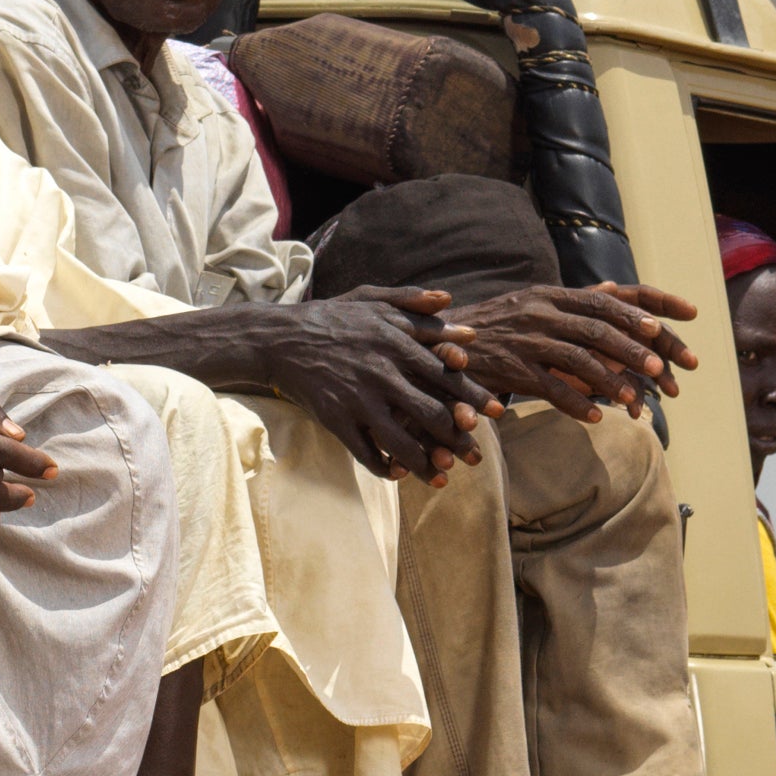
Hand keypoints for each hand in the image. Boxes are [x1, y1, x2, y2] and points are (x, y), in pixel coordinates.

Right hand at [250, 288, 493, 479]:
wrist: (278, 339)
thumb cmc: (330, 318)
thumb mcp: (371, 298)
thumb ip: (412, 301)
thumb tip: (451, 302)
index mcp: (395, 342)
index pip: (446, 374)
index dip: (475, 396)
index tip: (497, 413)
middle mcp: (381, 373)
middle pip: (431, 413)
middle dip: (458, 439)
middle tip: (475, 456)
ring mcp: (358, 399)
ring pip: (401, 441)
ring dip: (425, 463)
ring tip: (441, 477)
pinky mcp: (335, 420)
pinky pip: (365, 453)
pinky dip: (385, 468)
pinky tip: (397, 474)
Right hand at [439, 276, 698, 420]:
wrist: (443, 340)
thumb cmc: (497, 325)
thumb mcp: (535, 303)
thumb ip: (576, 301)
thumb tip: (617, 291)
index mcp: (555, 294)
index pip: (613, 296)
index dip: (654, 304)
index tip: (690, 313)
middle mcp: (543, 311)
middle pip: (602, 328)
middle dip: (638, 348)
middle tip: (664, 369)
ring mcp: (526, 339)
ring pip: (579, 357)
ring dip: (611, 379)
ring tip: (636, 399)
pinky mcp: (510, 367)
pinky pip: (549, 386)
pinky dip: (575, 402)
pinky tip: (597, 415)